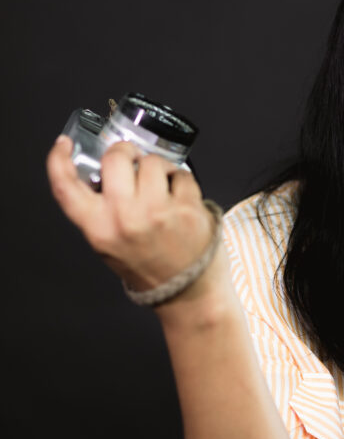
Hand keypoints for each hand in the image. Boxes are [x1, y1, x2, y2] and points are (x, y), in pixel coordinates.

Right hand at [46, 136, 220, 299]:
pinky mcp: (188, 209)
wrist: (188, 293)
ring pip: (152, 161)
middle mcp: (125, 218)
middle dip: (124, 153)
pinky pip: (182, 174)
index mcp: (99, 228)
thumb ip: (99, 211)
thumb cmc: (148, 267)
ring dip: (158, 168)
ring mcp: (158, 212)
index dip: (59, 160)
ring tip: (161, 187)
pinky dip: (182, 181)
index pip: (67, 187)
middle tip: (131, 161)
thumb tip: (101, 172)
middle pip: (115, 158)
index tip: (64, 145)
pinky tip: (180, 198)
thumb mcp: (108, 244)